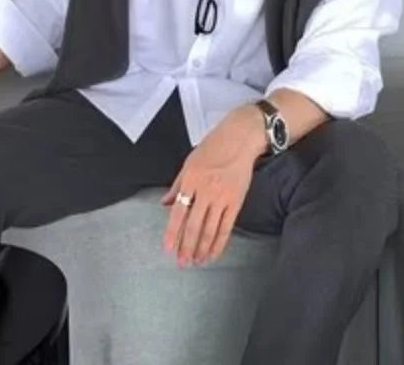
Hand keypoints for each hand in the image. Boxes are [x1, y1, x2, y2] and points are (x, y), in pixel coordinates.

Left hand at [160, 105, 265, 266]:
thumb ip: (177, 185)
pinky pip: (226, 227)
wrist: (239, 140)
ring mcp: (222, 197)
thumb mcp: (189, 163)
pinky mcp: (236, 201)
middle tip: (182, 262)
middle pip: (194, 225)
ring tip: (196, 261)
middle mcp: (205, 190)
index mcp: (190, 180)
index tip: (168, 249)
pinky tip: (213, 253)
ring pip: (210, 229)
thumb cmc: (212, 148)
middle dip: (187, 246)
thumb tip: (164, 203)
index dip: (173, 232)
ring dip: (202, 248)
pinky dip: (219, 243)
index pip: (178, 212)